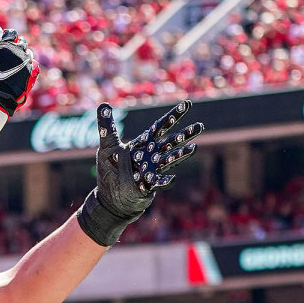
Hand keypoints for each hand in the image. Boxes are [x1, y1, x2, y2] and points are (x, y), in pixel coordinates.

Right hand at [0, 25, 38, 116]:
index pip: (11, 33)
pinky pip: (34, 66)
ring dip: (22, 56)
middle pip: (22, 42)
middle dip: (16, 45)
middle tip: (8, 53)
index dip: (7, 36)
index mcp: (7, 46)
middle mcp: (19, 52)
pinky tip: (22, 70)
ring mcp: (27, 63)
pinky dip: (29, 66)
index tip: (3, 41)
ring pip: (28, 54)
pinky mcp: (31, 75)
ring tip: (14, 64)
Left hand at [75, 100, 203, 245]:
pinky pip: (158, 183)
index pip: (160, 126)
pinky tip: (171, 179)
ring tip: (194, 147)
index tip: (187, 104)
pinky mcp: (148, 186)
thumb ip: (106, 127)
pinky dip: (164, 181)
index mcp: (143, 144)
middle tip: (200, 126)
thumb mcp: (106, 147)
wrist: (110, 198)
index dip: (173, 116)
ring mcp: (152, 170)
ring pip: (169, 160)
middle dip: (184, 135)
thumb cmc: (110, 171)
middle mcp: (151, 156)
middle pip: (170, 142)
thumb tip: (103, 105)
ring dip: (181, 154)